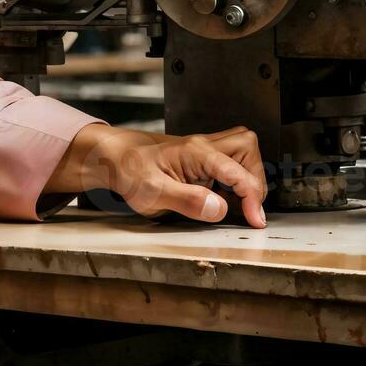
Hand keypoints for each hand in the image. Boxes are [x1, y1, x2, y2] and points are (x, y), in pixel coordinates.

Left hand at [48, 123, 267, 227]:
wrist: (110, 157)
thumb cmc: (126, 170)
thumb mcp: (151, 192)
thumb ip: (186, 200)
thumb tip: (219, 209)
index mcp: (195, 152)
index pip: (238, 171)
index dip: (252, 198)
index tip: (254, 219)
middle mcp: (203, 146)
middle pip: (248, 148)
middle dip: (255, 179)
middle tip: (249, 208)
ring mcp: (203, 149)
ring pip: (242, 150)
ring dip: (248, 175)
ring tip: (237, 202)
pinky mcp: (200, 157)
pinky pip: (230, 160)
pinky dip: (235, 178)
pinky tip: (221, 196)